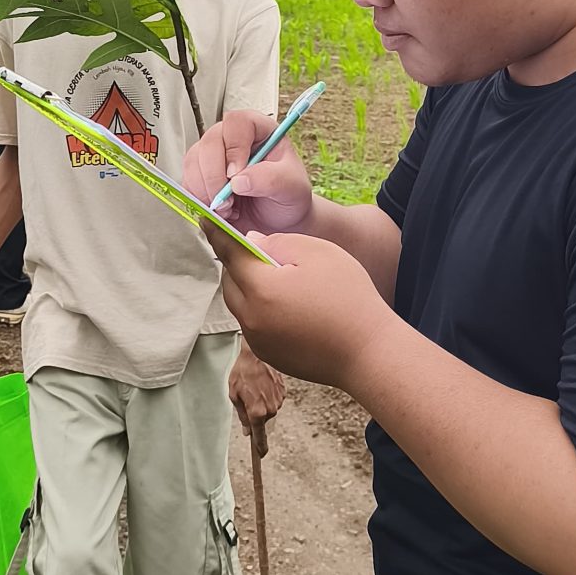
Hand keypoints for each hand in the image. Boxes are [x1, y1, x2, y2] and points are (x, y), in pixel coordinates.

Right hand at [183, 110, 313, 234]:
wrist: (278, 221)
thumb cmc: (289, 197)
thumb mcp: (293, 188)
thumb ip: (271, 180)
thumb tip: (239, 180)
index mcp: (259, 131)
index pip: (238, 122)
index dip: (234, 146)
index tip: (237, 173)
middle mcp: (233, 139)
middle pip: (210, 142)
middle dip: (215, 175)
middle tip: (230, 199)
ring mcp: (214, 155)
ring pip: (194, 161)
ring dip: (206, 189)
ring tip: (228, 208)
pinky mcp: (200, 175)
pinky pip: (187, 181)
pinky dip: (199, 199)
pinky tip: (219, 210)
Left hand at [208, 225, 403, 389]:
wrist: (369, 354)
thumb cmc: (349, 298)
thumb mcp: (318, 253)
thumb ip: (278, 242)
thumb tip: (254, 244)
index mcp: (260, 289)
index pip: (228, 253)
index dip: (216, 233)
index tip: (206, 218)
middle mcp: (251, 318)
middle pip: (230, 281)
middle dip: (238, 262)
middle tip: (261, 251)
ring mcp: (258, 341)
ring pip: (240, 304)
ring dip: (250, 287)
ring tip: (280, 279)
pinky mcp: (270, 355)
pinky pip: (254, 324)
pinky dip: (261, 309)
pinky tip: (290, 305)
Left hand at [230, 340, 285, 454]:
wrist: (257, 354)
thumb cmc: (243, 372)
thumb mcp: (234, 394)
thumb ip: (242, 415)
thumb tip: (247, 430)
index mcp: (256, 412)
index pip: (259, 435)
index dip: (260, 447)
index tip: (261, 455)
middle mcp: (270, 409)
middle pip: (262, 420)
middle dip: (255, 413)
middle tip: (246, 396)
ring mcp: (279, 401)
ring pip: (269, 409)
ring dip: (261, 402)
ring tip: (254, 386)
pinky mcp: (283, 392)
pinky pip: (275, 399)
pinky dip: (268, 394)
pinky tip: (262, 383)